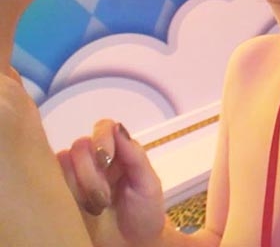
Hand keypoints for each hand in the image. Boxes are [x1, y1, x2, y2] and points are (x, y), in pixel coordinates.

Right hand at [58, 120, 165, 246]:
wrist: (132, 246)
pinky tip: (78, 209)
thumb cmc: (144, 214)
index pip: (104, 128)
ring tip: (96, 208)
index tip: (105, 159)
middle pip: (80, 146)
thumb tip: (119, 127)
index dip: (102, 138)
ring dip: (79, 187)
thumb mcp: (148, 185)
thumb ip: (135, 156)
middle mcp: (94, 159)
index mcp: (118, 152)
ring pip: (62, 163)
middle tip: (105, 199)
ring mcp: (74, 175)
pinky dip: (64, 194)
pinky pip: (48, 182)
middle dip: (92, 174)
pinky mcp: (58, 193)